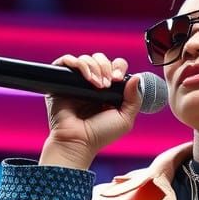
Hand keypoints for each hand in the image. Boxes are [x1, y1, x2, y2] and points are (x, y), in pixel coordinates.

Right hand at [41, 53, 142, 167]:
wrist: (78, 141)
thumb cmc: (100, 134)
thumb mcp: (125, 118)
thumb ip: (134, 99)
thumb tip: (137, 77)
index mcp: (108, 90)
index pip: (115, 66)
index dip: (118, 67)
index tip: (117, 79)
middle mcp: (92, 83)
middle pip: (101, 59)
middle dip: (106, 67)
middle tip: (106, 85)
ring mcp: (76, 81)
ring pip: (86, 58)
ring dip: (94, 68)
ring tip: (96, 86)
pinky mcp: (61, 81)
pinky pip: (67, 61)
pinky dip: (78, 64)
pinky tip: (86, 78)